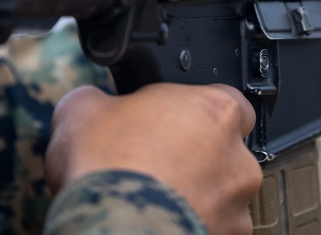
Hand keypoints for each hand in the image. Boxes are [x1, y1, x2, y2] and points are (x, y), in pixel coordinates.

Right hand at [46, 83, 261, 234]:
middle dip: (196, 157)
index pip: (225, 100)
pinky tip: (159, 220)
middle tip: (155, 163)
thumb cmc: (106, 165)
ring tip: (154, 198)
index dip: (192, 111)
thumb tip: (96, 102)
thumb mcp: (82, 109)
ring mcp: (237, 205)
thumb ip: (102, 97)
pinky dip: (192, 224)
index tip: (167, 121)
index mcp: (216, 110)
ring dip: (196, 194)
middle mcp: (238, 158)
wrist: (111, 227)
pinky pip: (214, 227)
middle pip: (225, 150)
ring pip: (221, 194)